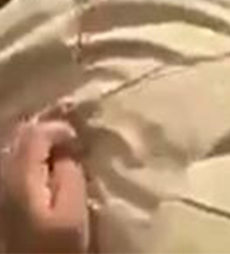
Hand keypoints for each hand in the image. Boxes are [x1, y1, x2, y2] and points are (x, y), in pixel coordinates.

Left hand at [1, 117, 88, 253]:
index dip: (61, 129)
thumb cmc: (54, 249)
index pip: (35, 134)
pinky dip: (31, 160)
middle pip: (21, 138)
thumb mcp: (72, 214)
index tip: (81, 143)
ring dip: (39, 146)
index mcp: (20, 180)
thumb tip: (67, 154)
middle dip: (49, 134)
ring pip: (15, 151)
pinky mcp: (2, 202)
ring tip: (61, 153)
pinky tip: (45, 170)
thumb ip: (71, 176)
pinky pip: (13, 167)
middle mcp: (2, 179)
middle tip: (74, 142)